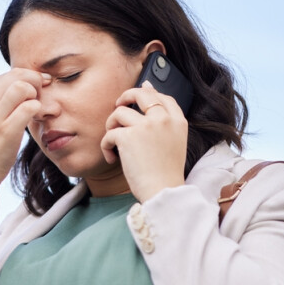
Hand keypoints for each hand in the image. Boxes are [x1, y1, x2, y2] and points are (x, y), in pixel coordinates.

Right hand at [0, 69, 50, 224]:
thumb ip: (0, 98)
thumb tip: (26, 83)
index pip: (10, 74)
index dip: (30, 76)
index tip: (41, 84)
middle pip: (18, 76)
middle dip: (36, 82)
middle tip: (43, 94)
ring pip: (23, 87)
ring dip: (36, 95)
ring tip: (37, 108)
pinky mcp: (6, 130)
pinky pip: (29, 107)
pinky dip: (38, 109)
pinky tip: (37, 118)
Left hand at [101, 80, 187, 201]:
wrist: (162, 191)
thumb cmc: (166, 173)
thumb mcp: (174, 143)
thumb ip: (165, 123)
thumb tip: (149, 94)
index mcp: (177, 122)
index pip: (163, 97)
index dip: (149, 92)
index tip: (140, 94)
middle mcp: (163, 119)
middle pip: (140, 94)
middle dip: (126, 97)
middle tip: (118, 108)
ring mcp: (146, 126)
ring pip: (119, 112)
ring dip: (111, 126)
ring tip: (113, 141)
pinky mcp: (128, 136)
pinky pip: (109, 133)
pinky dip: (106, 146)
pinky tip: (111, 158)